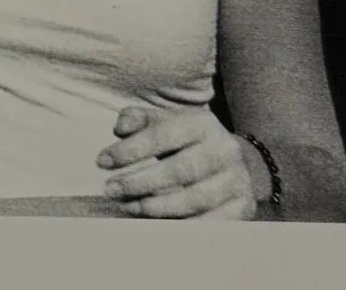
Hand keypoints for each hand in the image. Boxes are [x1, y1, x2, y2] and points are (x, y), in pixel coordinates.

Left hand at [96, 106, 259, 218]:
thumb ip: (138, 119)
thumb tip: (120, 129)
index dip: (130, 150)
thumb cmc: (186, 142)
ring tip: (128, 207)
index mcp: (203, 123)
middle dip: (139, 182)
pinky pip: (209, 224)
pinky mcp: (244, 208)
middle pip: (179, 171)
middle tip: (109, 190)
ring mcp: (237, 181)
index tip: (102, 162)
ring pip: (193, 200)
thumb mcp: (164, 123)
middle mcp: (225, 150)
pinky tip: (155, 226)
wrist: (237, 163)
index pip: (163, 136)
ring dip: (155, 207)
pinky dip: (180, 227)